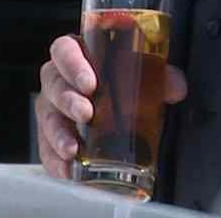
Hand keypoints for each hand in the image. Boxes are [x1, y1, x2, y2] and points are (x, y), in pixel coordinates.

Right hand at [34, 34, 187, 179]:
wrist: (118, 116)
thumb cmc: (124, 88)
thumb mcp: (145, 79)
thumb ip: (163, 78)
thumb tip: (175, 88)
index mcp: (78, 57)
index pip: (65, 49)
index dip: (72, 63)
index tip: (90, 83)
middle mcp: (59, 80)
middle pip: (52, 82)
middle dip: (67, 99)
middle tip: (87, 114)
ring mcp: (52, 110)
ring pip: (46, 117)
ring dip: (58, 133)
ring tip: (72, 149)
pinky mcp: (50, 139)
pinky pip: (46, 149)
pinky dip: (54, 161)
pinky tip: (68, 170)